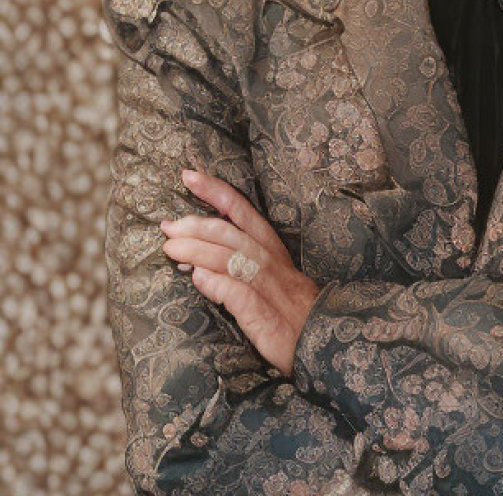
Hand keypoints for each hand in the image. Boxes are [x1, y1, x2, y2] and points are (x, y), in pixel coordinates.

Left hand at [160, 169, 319, 376]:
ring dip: (196, 251)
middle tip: (168, 226)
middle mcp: (268, 261)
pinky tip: (198, 280)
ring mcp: (265, 286)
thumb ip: (238, 267)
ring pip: (227, 258)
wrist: (321, 340)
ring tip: (170, 249)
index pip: (240, 211)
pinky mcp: (262, 313)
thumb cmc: (291, 309)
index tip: (189, 175)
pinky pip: (235, 292)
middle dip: (195, 224)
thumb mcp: (270, 278)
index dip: (214, 191)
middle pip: (228, 232)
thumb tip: (199, 264)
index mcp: (270, 248)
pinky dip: (215, 283)